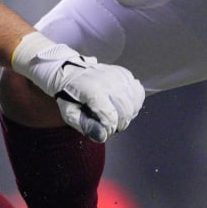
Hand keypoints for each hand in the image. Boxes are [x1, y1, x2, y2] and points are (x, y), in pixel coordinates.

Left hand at [13, 31, 145, 141]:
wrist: (70, 71)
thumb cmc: (69, 95)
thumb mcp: (69, 113)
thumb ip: (85, 126)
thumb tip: (102, 136)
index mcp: (93, 91)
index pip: (111, 118)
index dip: (109, 130)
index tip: (103, 131)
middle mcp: (109, 81)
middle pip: (125, 112)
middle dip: (119, 124)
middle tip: (110, 126)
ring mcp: (118, 76)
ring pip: (133, 103)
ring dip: (128, 115)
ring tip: (117, 117)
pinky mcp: (124, 73)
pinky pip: (137, 92)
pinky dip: (134, 102)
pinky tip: (125, 106)